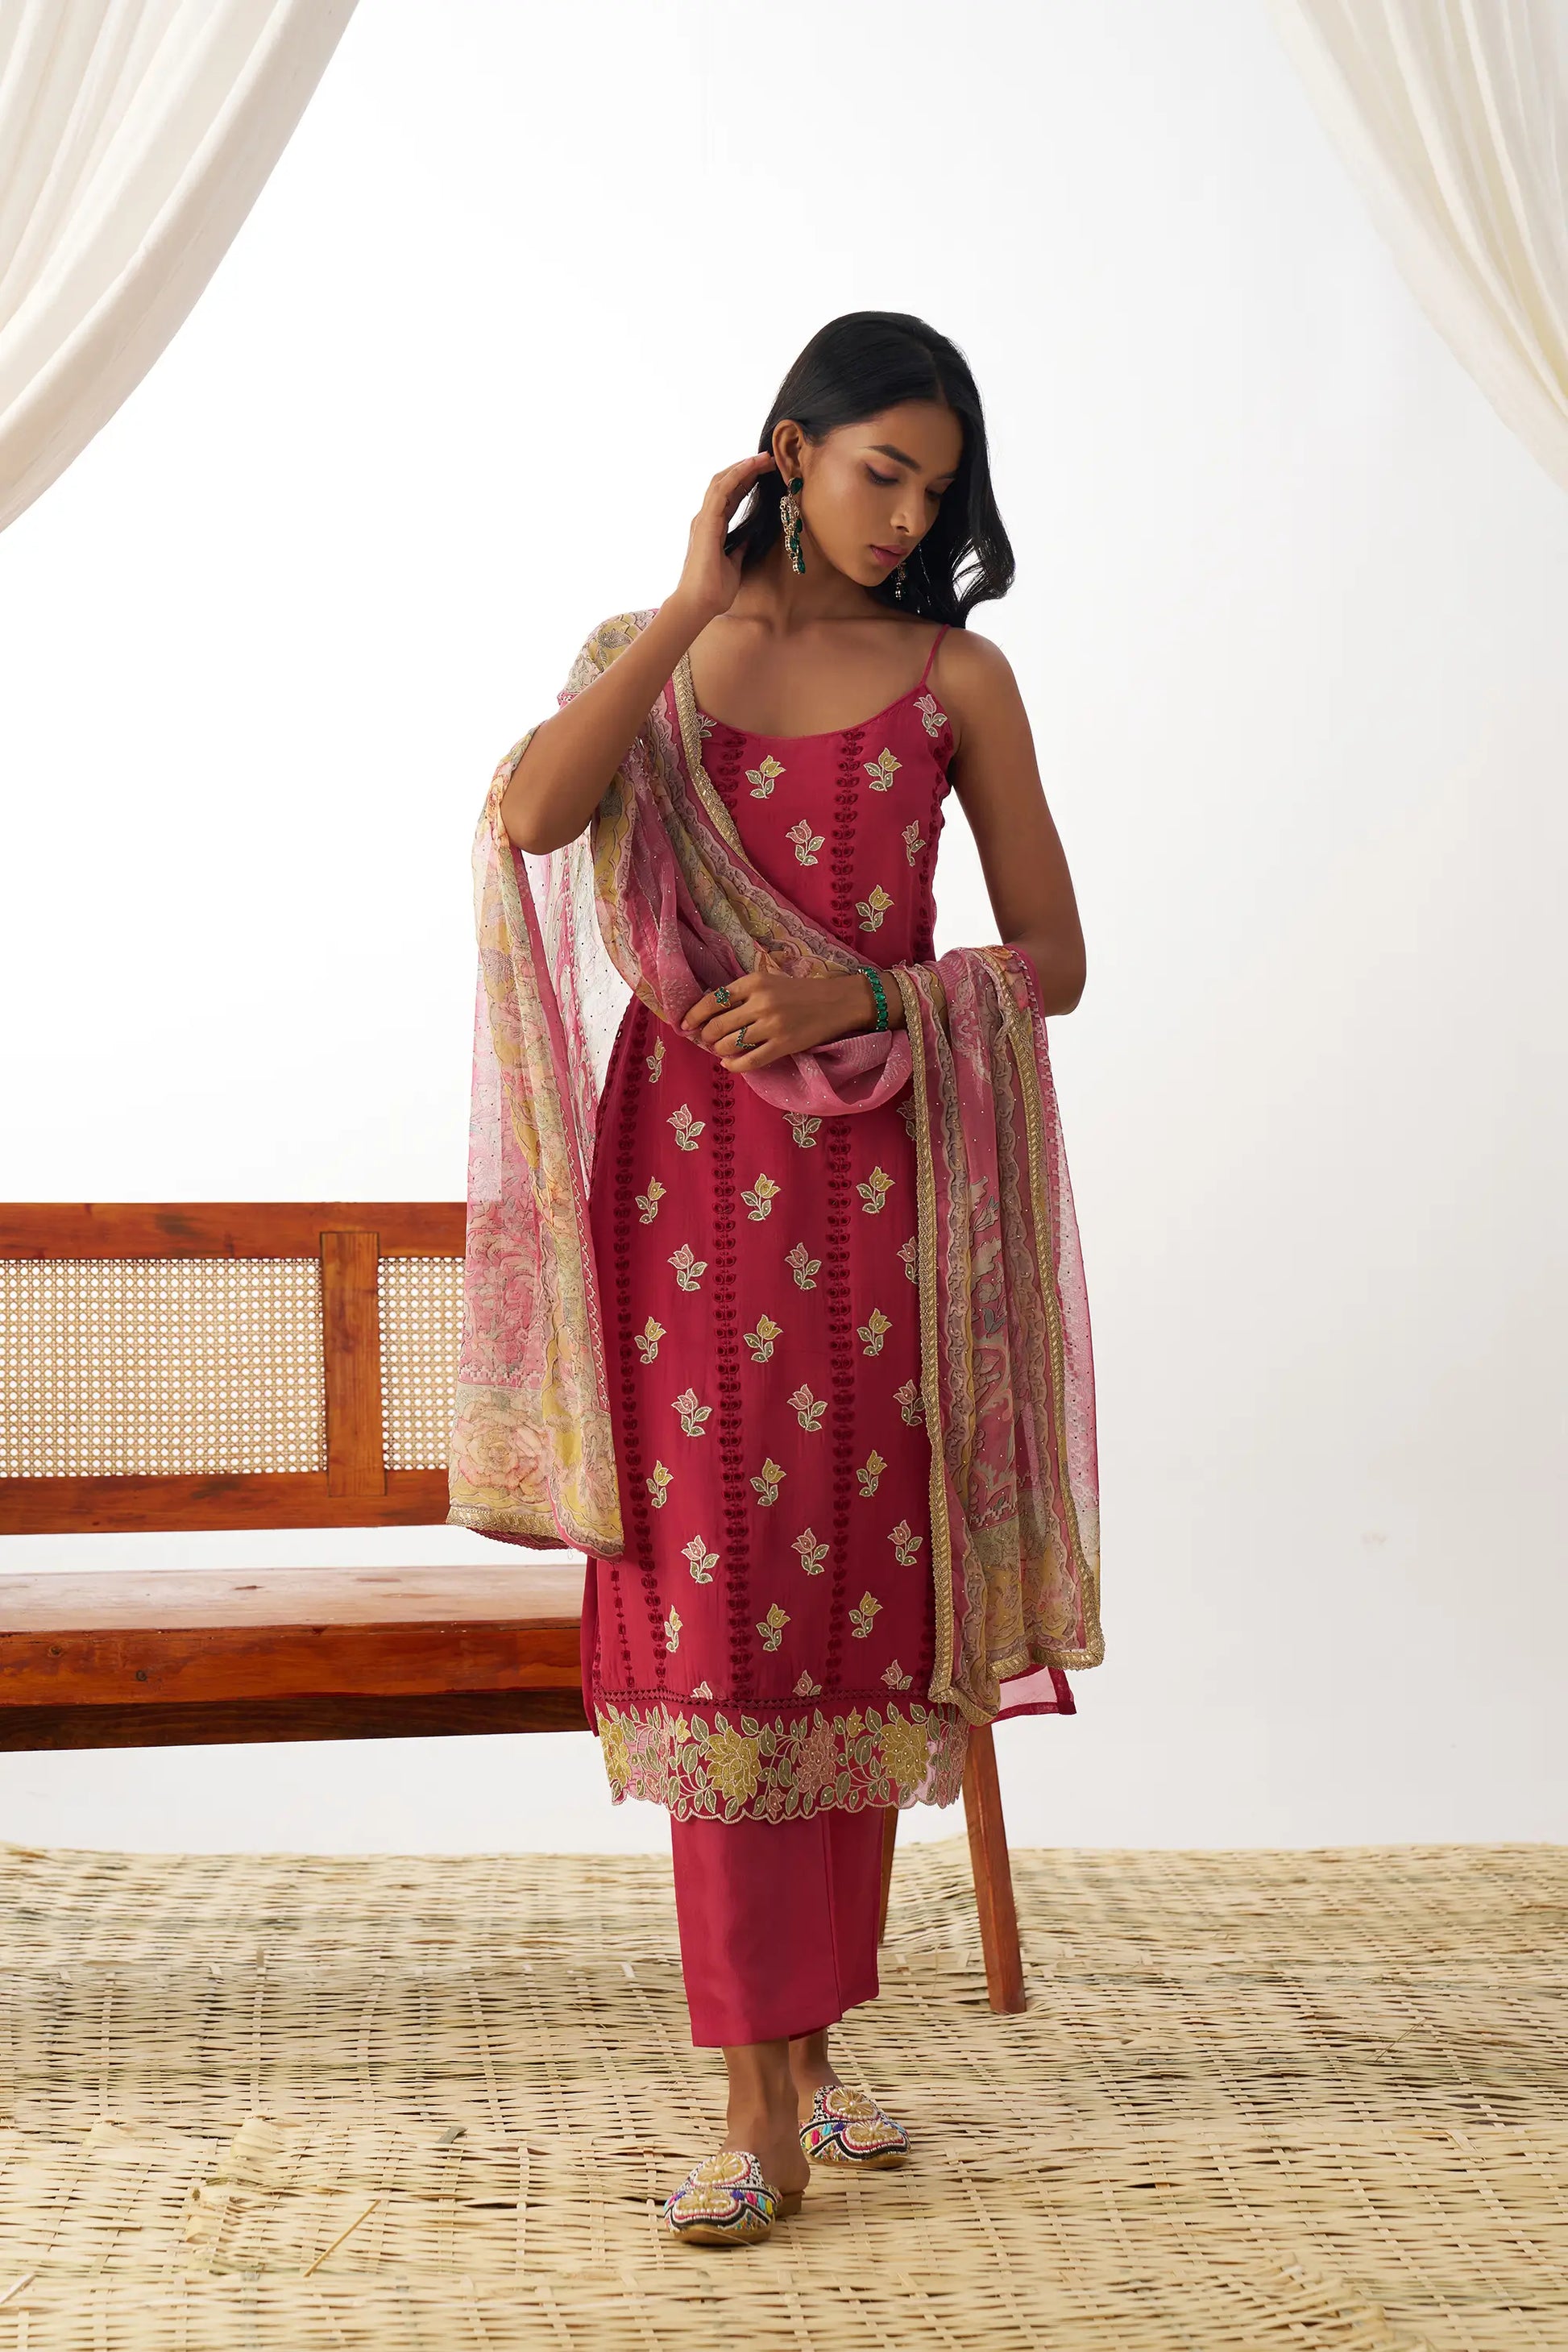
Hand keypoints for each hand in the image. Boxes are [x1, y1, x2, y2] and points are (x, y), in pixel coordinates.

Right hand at [673, 453, 779, 626]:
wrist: (698, 604)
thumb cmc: (713, 590)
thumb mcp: (734, 564)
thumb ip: (739, 548)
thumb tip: (749, 538)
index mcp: (712, 527)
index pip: (730, 496)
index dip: (746, 481)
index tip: (765, 472)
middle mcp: (705, 519)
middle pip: (726, 483)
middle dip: (746, 469)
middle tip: (768, 459)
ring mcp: (704, 519)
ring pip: (722, 482)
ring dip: (744, 467)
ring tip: (764, 458)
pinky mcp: (706, 523)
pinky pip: (722, 491)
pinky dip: (737, 476)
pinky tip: (751, 467)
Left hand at [681, 951, 884, 1070]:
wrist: (837, 1002)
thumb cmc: (800, 991)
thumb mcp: (770, 981)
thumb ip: (743, 993)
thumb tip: (711, 1012)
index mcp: (754, 982)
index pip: (713, 1000)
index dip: (694, 1014)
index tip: (685, 1024)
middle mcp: (761, 1002)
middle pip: (718, 1025)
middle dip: (706, 1036)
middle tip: (706, 1040)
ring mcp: (772, 1025)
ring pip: (730, 1044)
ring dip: (719, 1050)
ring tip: (720, 1050)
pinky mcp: (783, 1045)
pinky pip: (750, 1061)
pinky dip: (734, 1065)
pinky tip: (729, 1063)